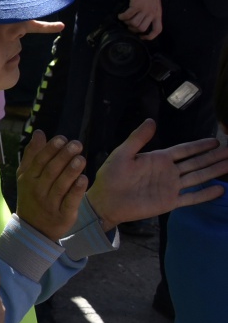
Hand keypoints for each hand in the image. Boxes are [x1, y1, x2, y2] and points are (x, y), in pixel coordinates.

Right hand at [16, 130, 89, 240]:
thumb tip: (39, 133)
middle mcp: (38, 190)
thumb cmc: (32, 197)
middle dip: (63, 156)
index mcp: (29, 179)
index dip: (51, 149)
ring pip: (61, 185)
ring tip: (81, 158)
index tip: (62, 138)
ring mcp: (50, 203)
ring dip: (71, 171)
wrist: (33, 229)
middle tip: (77, 144)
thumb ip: (33, 154)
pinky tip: (84, 179)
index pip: (40, 161)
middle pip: (51, 171)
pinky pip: (70, 201)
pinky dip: (76, 190)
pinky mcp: (63, 215)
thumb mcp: (26, 176)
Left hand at [89, 118, 227, 230]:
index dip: (200, 146)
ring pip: (198, 177)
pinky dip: (206, 194)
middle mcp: (168, 172)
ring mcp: (171, 187)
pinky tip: (220, 189)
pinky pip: (192, 197)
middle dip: (214, 157)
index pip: (184, 150)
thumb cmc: (110, 176)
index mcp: (158, 159)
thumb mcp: (123, 154)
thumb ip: (138, 138)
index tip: (216, 141)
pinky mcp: (170, 202)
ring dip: (214, 171)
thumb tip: (152, 120)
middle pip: (196, 162)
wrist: (106, 201)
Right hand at [120, 0, 162, 39]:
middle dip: (134, 29)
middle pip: (142, 28)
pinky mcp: (136, 6)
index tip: (142, 37)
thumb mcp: (155, 5)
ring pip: (134, 24)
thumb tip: (143, 21)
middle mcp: (152, 13)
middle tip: (129, 26)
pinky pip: (127, 16)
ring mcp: (144, 10)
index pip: (157, 30)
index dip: (150, 36)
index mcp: (158, 14)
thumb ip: (151, 14)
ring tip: (125, 20)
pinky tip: (120, 15)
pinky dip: (122, 17)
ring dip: (127, 23)